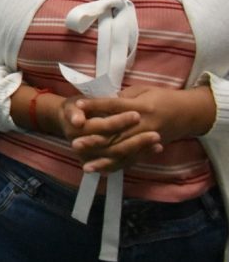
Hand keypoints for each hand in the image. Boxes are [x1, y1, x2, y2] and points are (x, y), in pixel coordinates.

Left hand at [68, 86, 214, 173]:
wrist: (188, 113)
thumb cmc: (161, 97)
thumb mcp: (142, 91)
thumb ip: (122, 97)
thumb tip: (102, 102)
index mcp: (142, 106)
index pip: (114, 106)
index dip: (96, 106)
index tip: (78, 106)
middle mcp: (144, 125)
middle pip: (116, 134)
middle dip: (95, 139)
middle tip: (74, 142)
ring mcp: (147, 140)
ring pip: (122, 151)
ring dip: (103, 159)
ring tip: (85, 165)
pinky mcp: (148, 150)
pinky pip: (130, 160)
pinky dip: (115, 166)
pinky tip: (100, 171)